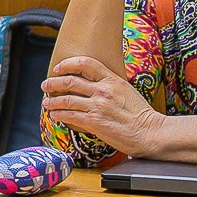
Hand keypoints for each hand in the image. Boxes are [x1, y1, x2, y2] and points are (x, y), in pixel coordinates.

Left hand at [39, 55, 163, 155]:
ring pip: (66, 99)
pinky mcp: (94, 121)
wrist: (150, 133)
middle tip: (45, 85)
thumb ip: (109, 85)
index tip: (58, 68)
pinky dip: (59, 115)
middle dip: (53, 83)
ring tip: (46, 103)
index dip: (68, 64)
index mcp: (112, 80)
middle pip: (70, 80)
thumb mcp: (126, 91)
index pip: (85, 63)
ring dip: (52, 101)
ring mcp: (98, 106)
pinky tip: (55, 115)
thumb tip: (92, 84)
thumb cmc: (141, 115)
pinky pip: (70, 115)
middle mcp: (103, 90)